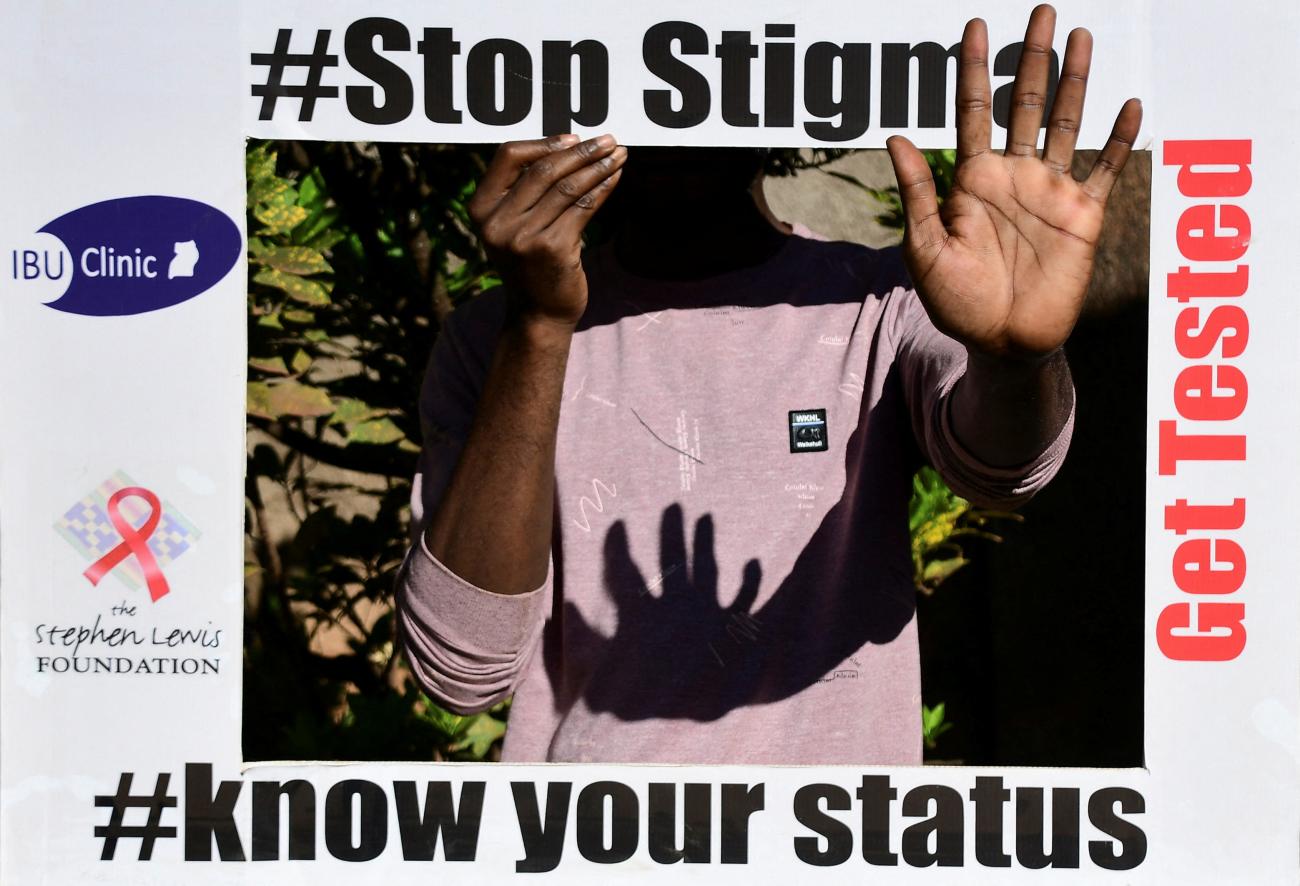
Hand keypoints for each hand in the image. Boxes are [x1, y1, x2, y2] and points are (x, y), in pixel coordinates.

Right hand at [468, 134, 626, 326]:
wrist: (537, 315)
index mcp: (481, 209)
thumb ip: (525, 192)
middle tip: (608, 140)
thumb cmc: (531, 266)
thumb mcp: (513, 227)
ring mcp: (523, 237)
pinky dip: (603, 188)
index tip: (573, 138)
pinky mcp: (552, 249)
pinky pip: (583, 207)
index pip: (507, 156)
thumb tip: (567, 146)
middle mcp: (497, 222)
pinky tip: (616, 178)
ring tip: (619, 155)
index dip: (543, 142)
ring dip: (598, 166)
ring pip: (567, 187)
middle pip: (543, 169)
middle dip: (581, 151)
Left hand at [885, 4, 1141, 360]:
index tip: (972, 26)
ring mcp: (1051, 192)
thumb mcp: (925, 248)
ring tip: (1081, 36)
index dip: (971, 69)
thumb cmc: (957, 302)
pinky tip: (1130, 105)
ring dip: (1074, 81)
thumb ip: (918, 192)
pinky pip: (1107, 170)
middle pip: (1023, 103)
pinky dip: (1121, 139)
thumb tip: (896, 136)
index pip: (971, 112)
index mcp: (973, 180)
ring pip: (1066, 122)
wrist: (1001, 344)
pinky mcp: (1083, 215)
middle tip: (1041, 10)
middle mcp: (1014, 176)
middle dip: (1032, 57)